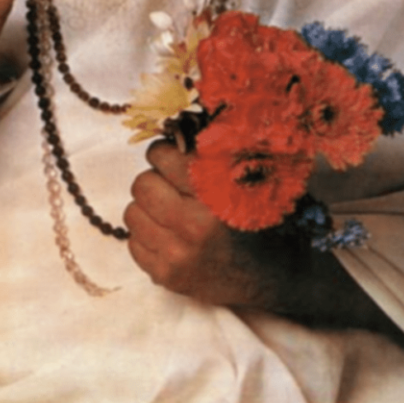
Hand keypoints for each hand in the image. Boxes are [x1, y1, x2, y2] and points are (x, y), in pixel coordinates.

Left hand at [125, 142, 403, 337]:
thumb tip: (174, 125)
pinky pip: (133, 243)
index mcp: (215, 196)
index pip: (163, 157)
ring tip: (172, 212)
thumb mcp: (247, 178)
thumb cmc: (260, 220)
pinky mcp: (165, 277)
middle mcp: (193, 227)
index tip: (170, 157)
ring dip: (148, 209)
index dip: (164, 153)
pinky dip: (148, 235)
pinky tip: (171, 236)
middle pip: (142, 184)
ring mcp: (176, 256)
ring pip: (132, 213)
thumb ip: (213, 153)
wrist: (271, 277)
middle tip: (171, 186)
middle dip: (154, 180)